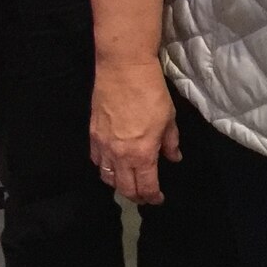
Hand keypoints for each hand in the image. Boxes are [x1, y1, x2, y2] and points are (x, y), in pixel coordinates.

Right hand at [89, 59, 179, 205]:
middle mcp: (120, 155)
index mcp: (142, 154)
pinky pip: (96, 160)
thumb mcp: (169, 117)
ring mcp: (103, 146)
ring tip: (128, 182)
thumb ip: (170, 142)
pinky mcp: (93, 134)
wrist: (124, 68)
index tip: (158, 199)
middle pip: (125, 188)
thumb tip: (173, 158)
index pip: (146, 187)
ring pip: (107, 178)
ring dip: (119, 185)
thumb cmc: (151, 91)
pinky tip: (111, 164)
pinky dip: (104, 167)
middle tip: (144, 196)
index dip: (153, 197)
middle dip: (136, 196)